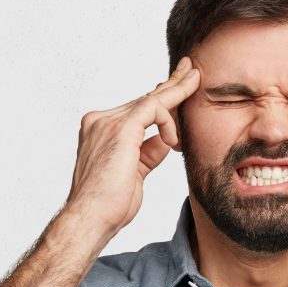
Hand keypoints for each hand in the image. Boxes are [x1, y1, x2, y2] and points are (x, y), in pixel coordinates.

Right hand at [66, 56, 199, 237]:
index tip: (180, 88)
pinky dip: (170, 117)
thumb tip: (165, 139)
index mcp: (100, 129)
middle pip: (144, 98)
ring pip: (151, 99)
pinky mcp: (121, 127)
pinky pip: (154, 107)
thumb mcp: (135, 172)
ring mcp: (107, 122)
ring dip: (177, 93)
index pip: (137, 108)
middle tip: (192, 69)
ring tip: (195, 82)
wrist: (92, 217)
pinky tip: (175, 138)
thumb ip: (148, 151)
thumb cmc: (110, 203)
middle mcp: (100, 121)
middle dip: (172, 84)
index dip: (161, 98)